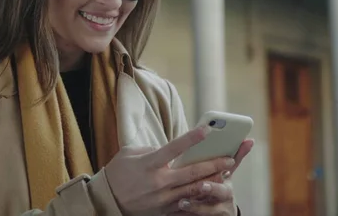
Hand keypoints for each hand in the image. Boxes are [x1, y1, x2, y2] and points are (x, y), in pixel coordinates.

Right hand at [104, 126, 236, 215]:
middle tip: (229, 158)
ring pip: (194, 190)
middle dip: (213, 164)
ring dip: (212, 182)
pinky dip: (201, 197)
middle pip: (192, 172)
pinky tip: (212, 191)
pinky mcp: (164, 211)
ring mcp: (163, 199)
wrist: (107, 201)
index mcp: (149, 164)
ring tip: (226, 174)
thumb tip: (170, 149)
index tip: (206, 129)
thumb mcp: (129, 153)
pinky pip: (188, 205)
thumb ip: (152, 150)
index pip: (174, 148)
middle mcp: (158, 182)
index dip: (191, 138)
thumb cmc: (118, 172)